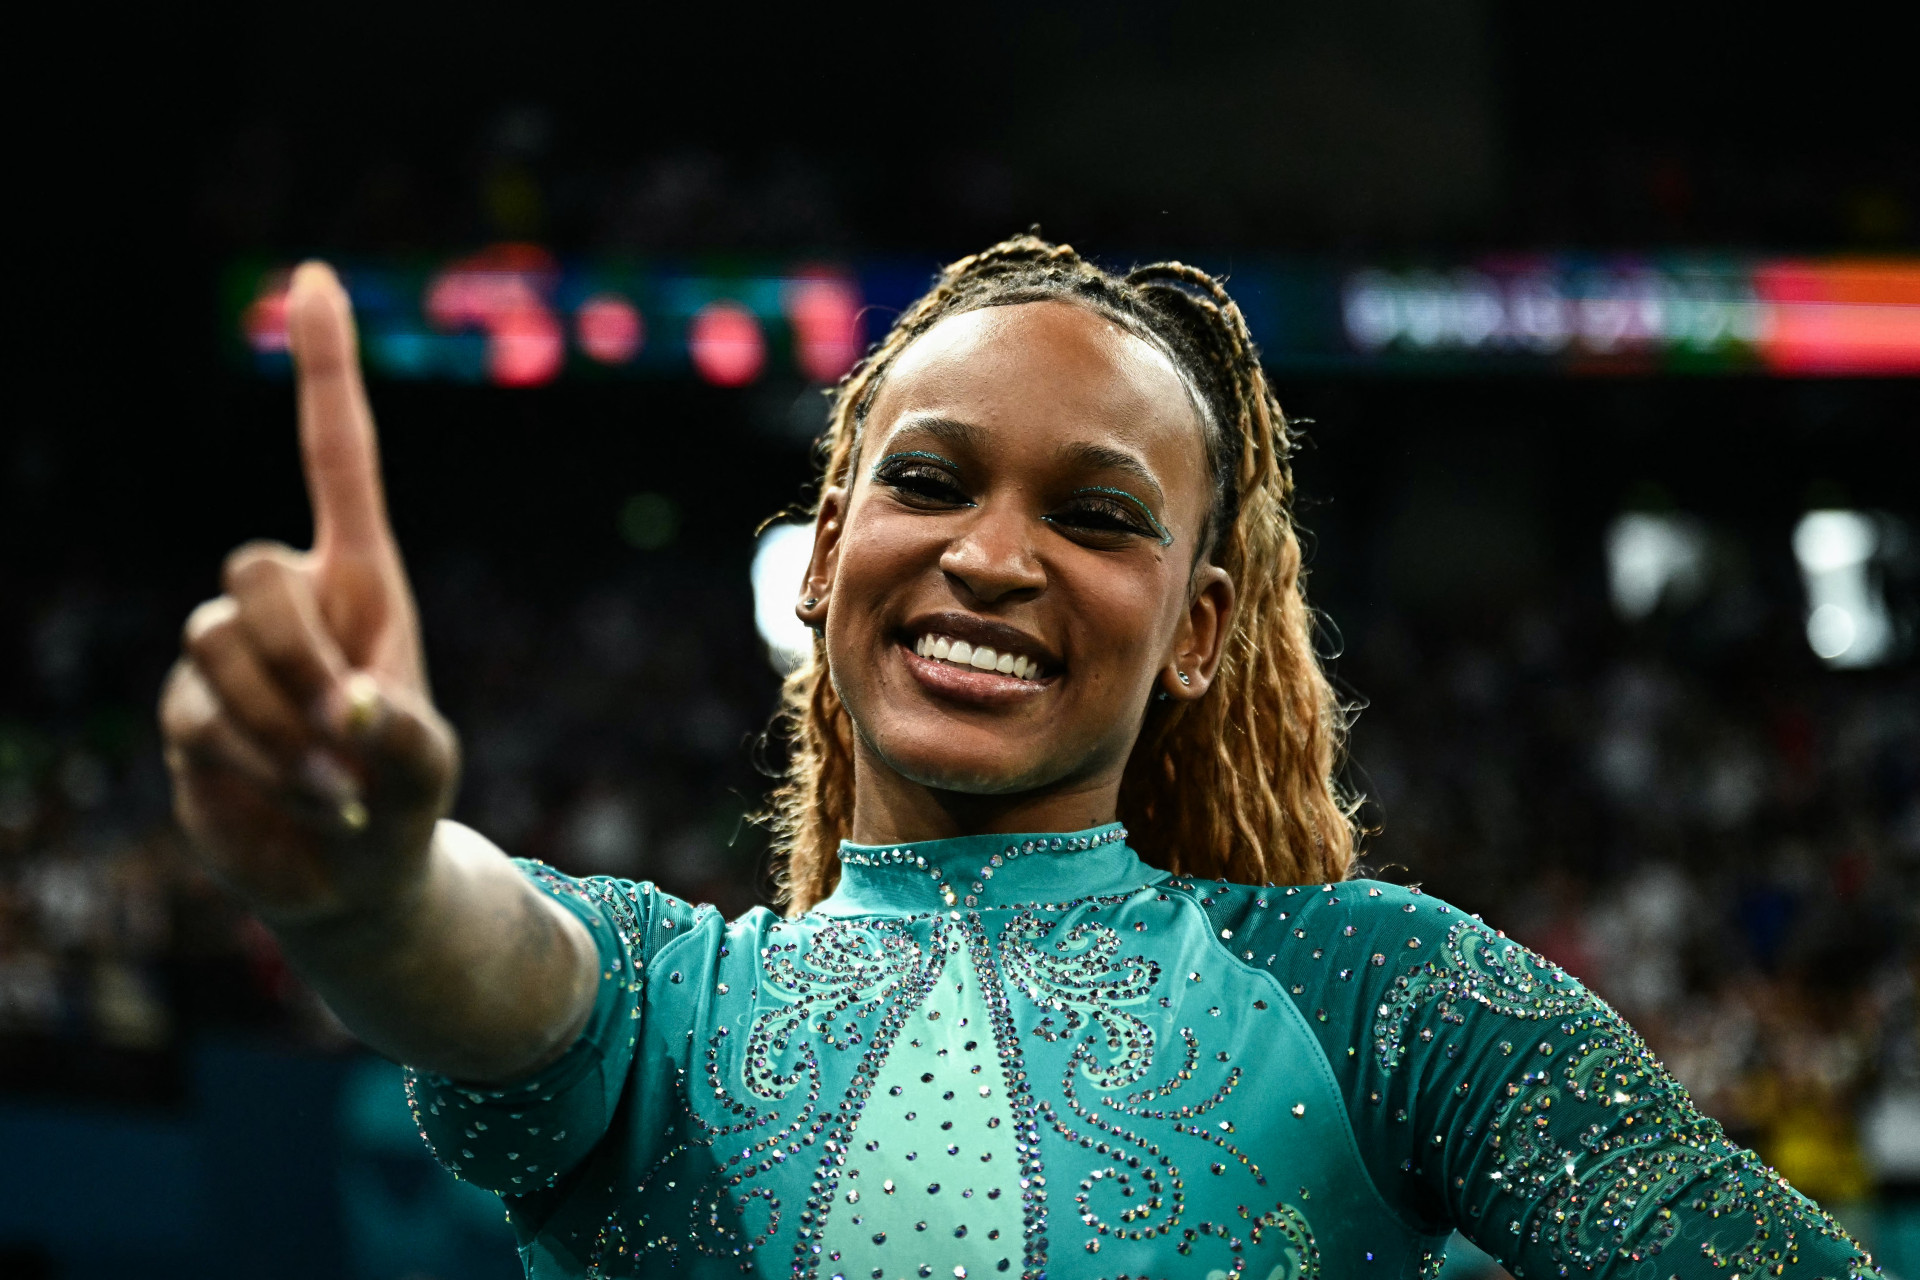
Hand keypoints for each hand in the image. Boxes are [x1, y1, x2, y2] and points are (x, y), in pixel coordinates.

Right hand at [160, 263, 458, 925]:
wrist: (350, 874)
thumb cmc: (403, 795)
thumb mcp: (428, 766)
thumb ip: (404, 737)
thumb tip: (351, 708)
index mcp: (359, 578)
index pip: (338, 458)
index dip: (324, 372)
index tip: (313, 276)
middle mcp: (284, 599)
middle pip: (251, 567)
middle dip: (295, 653)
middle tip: (348, 725)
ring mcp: (223, 653)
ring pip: (216, 642)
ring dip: (283, 723)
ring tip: (333, 779)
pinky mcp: (185, 711)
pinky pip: (200, 717)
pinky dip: (262, 764)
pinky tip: (303, 797)